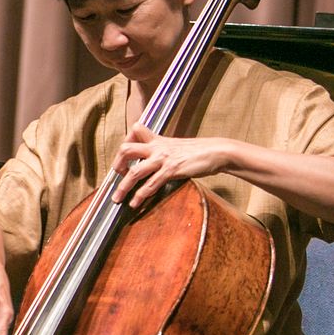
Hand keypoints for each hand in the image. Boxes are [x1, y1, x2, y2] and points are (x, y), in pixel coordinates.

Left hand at [110, 124, 233, 208]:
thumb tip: (151, 161)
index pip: (135, 130)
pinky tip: (135, 204)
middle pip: (126, 150)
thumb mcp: (176, 146)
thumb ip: (162, 150)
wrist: (216, 151)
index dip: (125, 141)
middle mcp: (157, 147)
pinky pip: (150, 184)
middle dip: (117, 165)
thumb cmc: (198, 151)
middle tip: (117, 176)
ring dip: (123, 187)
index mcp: (157, 140)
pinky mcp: (171, 170)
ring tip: (117, 199)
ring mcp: (163, 159)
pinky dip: (140, 196)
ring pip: (134, 172)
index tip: (124, 157)